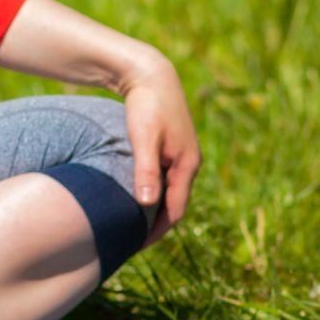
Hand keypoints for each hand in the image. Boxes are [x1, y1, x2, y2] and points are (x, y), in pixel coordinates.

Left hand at [118, 53, 200, 247]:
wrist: (151, 74)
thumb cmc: (146, 106)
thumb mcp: (144, 138)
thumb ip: (146, 170)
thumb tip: (148, 204)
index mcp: (186, 164)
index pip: (175, 210)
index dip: (156, 231)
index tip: (135, 246)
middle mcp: (189, 162)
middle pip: (174, 204)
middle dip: (156, 225)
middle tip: (130, 242)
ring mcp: (181, 154)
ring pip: (169, 191)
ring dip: (154, 210)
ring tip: (131, 225)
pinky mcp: (171, 147)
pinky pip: (164, 178)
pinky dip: (152, 192)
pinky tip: (134, 197)